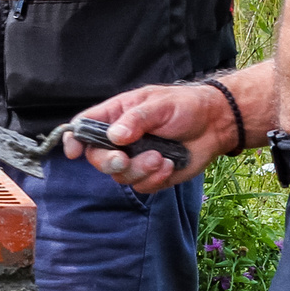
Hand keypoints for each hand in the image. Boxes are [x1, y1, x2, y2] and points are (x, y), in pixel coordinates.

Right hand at [67, 83, 225, 193]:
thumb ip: (136, 119)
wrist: (215, 124)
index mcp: (116, 116)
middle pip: (97, 158)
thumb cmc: (185, 106)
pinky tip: (170, 164)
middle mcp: (120, 140)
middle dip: (108, 162)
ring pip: (120, 176)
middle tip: (123, 160)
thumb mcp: (159, 105)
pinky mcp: (151, 175)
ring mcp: (135, 159)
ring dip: (140, 169)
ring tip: (161, 157)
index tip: (73, 152)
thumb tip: (114, 136)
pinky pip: (142, 186)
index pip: (84, 126)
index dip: (74, 139)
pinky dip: (155, 178)